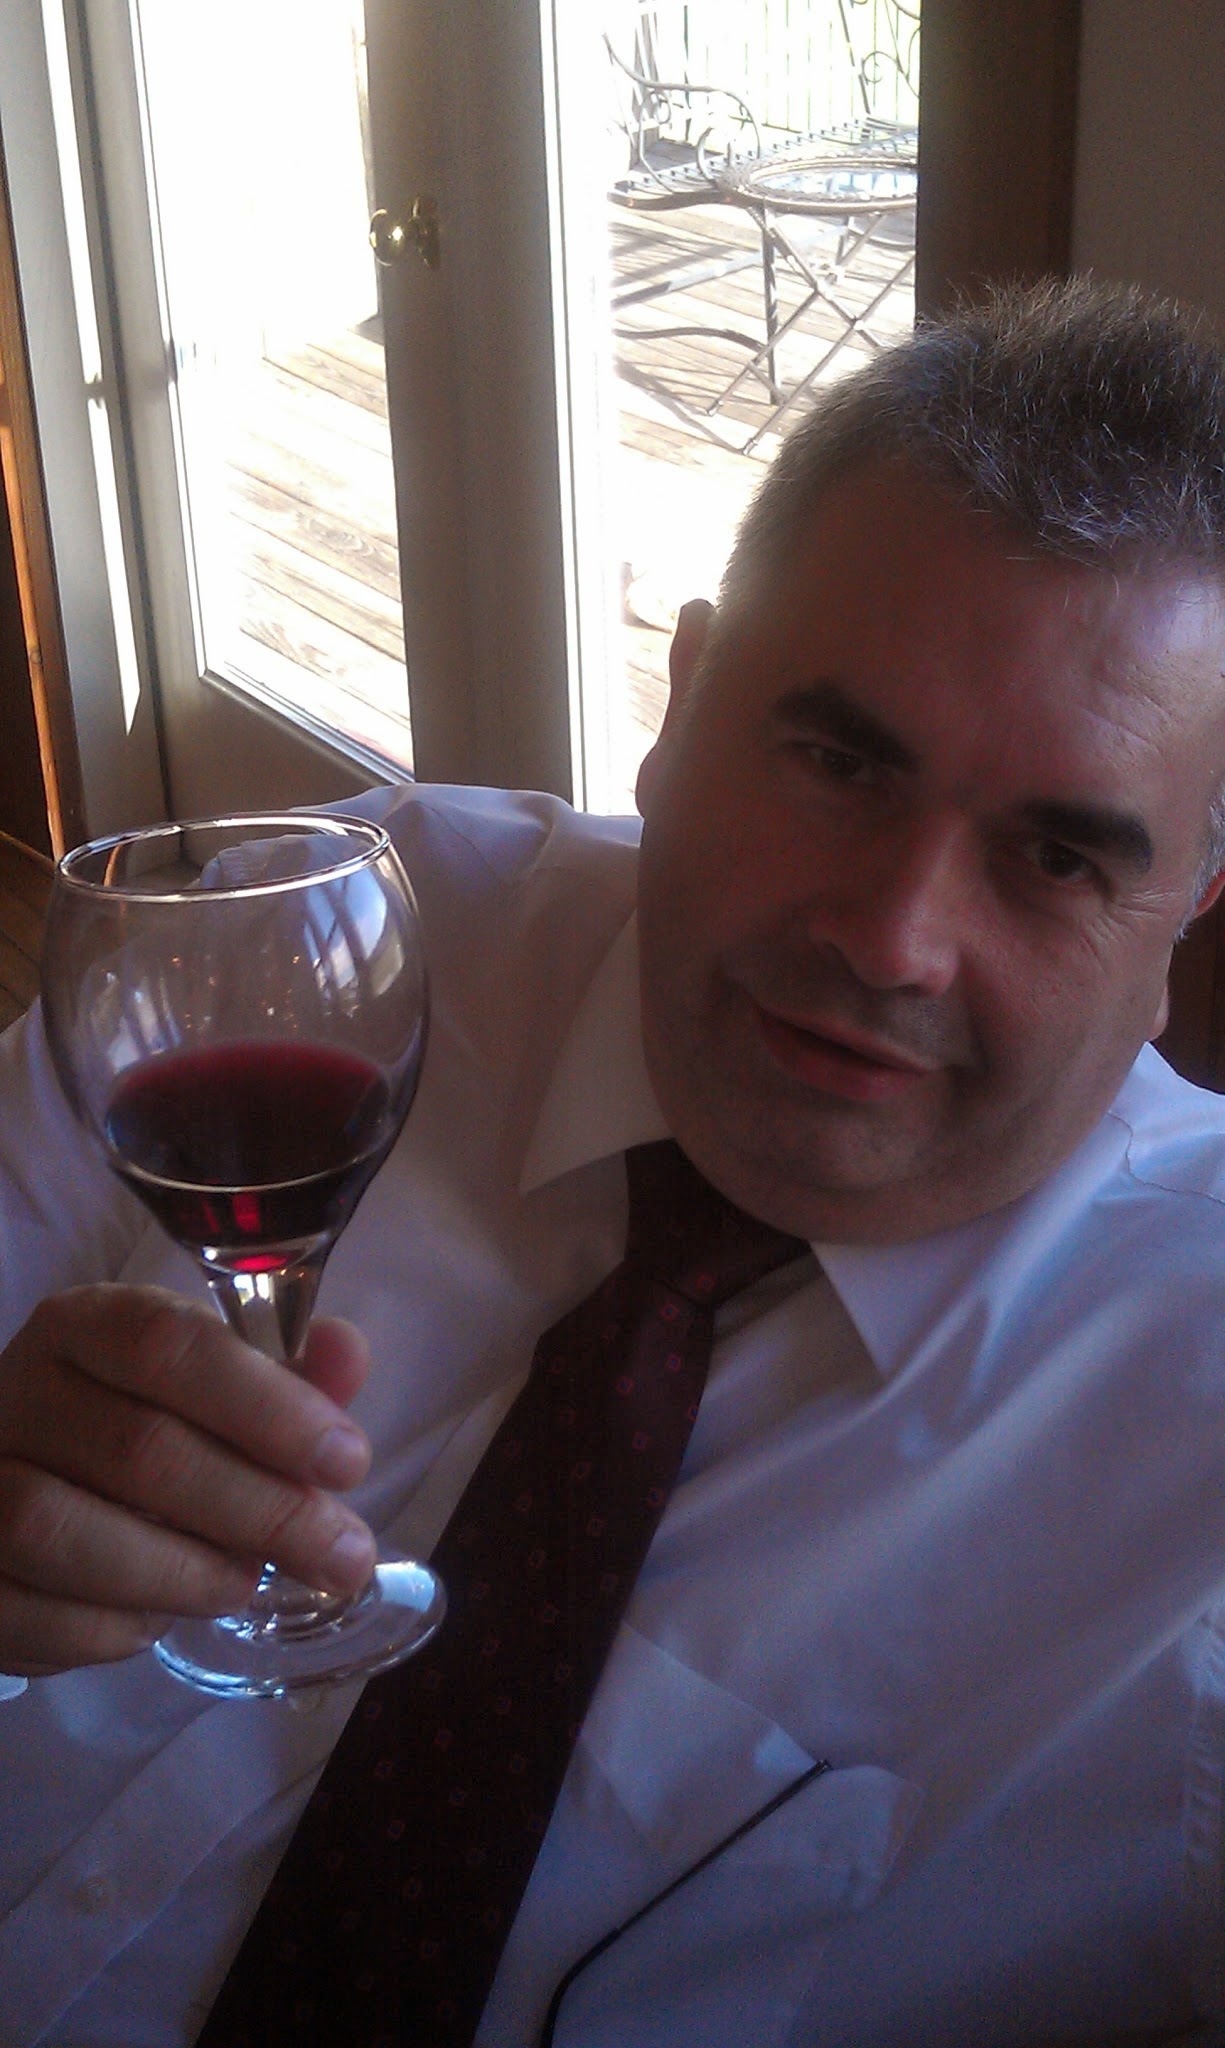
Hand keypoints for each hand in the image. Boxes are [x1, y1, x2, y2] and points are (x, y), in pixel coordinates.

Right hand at [0, 1284, 376, 1675]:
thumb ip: (282, 1376)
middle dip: (261, 1511)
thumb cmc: (131, 1427)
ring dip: (182, 1573)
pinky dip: (112, 1627)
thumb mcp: (206, 1388)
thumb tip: (347, 1354)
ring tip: (244, 1584)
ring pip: (64, 1531)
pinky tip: (158, 1617)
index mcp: (82, 1326)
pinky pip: (32, 1612)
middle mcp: (13, 1390)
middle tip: (340, 1553)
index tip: (348, 1461)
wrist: (10, 1486)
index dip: (267, 1406)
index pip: (168, 1343)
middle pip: (139, 1449)